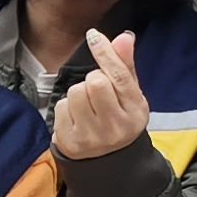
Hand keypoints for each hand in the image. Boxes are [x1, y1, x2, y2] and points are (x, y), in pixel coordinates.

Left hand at [52, 27, 150, 160]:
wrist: (108, 160)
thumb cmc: (119, 119)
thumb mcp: (130, 95)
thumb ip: (125, 66)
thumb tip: (124, 36)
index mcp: (135, 113)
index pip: (119, 77)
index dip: (105, 53)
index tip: (94, 36)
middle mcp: (115, 127)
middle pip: (94, 82)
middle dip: (93, 80)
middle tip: (98, 93)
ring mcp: (91, 137)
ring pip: (75, 92)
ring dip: (78, 94)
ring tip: (87, 107)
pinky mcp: (70, 142)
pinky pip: (61, 107)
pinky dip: (66, 108)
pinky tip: (77, 118)